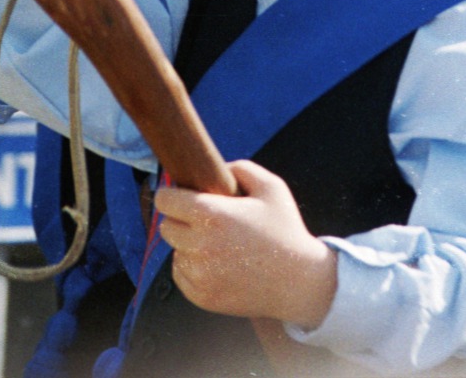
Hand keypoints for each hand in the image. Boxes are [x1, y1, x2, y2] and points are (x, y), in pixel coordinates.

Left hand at [155, 160, 336, 328]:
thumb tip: (215, 168)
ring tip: (218, 245)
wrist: (299, 283)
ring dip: (188, 246)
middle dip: (181, 221)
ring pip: (175, 252)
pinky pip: (181, 275)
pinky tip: (217, 264)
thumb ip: (240, 169)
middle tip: (204, 222)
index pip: (165, 200)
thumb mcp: (271, 188)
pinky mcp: (202, 296)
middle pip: (166, 227)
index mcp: (213, 215)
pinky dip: (193, 268)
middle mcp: (201, 245)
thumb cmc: (285, 231)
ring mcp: (200, 274)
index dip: (171, 195)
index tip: (179, 196)